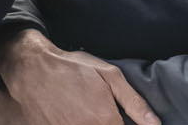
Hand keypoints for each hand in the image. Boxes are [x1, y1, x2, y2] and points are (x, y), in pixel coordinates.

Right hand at [0, 29, 158, 124]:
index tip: (118, 116)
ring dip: (92, 122)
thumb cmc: (72, 69)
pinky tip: (73, 113)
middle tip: (96, 107)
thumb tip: (155, 124)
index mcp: (106, 120)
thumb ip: (134, 103)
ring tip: (83, 108)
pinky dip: (75, 123)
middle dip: (107, 122)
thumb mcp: (109, 76)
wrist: (32, 70)